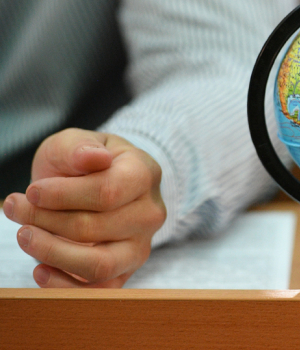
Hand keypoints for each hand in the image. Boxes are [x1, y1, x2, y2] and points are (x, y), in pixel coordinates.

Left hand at [3, 128, 165, 287]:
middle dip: (45, 219)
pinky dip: (64, 285)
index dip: (62, 195)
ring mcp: (141, 246)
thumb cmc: (86, 163)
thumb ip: (80, 147)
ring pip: (98, 264)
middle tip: (15, 207)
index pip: (107, 192)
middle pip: (95, 227)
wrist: (102, 183)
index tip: (32, 191)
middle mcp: (150, 214)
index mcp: (144, 175)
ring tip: (25, 235)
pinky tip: (40, 268)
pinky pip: (98, 291)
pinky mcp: (126, 272)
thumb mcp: (76, 142)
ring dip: (51, 252)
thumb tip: (93, 158)